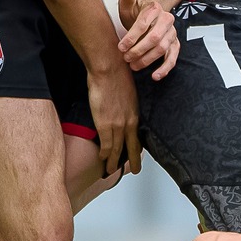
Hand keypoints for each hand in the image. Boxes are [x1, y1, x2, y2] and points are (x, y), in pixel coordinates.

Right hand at [88, 59, 140, 175]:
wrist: (109, 69)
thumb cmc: (116, 74)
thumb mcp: (128, 92)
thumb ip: (125, 103)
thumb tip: (121, 107)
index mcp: (135, 113)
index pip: (137, 135)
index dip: (137, 147)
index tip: (137, 154)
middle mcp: (129, 122)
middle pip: (132, 146)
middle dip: (133, 160)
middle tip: (134, 170)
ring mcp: (118, 125)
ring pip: (118, 149)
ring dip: (115, 162)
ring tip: (112, 171)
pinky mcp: (105, 124)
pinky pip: (106, 145)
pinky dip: (104, 154)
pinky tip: (103, 159)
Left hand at [117, 0, 178, 76]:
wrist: (148, 17)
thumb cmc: (135, 11)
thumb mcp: (128, 2)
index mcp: (155, 8)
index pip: (144, 23)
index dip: (132, 36)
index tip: (120, 47)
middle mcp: (167, 20)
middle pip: (155, 38)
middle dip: (139, 50)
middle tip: (126, 58)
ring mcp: (172, 33)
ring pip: (162, 49)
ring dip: (147, 60)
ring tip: (134, 66)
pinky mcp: (174, 45)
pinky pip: (173, 58)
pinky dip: (165, 68)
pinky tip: (155, 76)